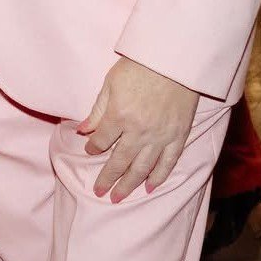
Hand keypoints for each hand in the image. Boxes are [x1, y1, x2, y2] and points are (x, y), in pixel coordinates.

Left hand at [77, 57, 198, 201]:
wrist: (173, 62)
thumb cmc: (138, 68)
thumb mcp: (110, 83)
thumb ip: (97, 110)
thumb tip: (83, 130)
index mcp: (119, 116)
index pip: (101, 140)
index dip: (93, 147)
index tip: (89, 151)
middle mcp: (138, 131)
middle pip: (120, 161)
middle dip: (108, 178)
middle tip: (100, 192)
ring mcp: (160, 137)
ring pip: (142, 168)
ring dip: (129, 184)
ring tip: (119, 198)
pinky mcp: (178, 137)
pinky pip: (167, 163)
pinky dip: (158, 177)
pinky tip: (150, 187)